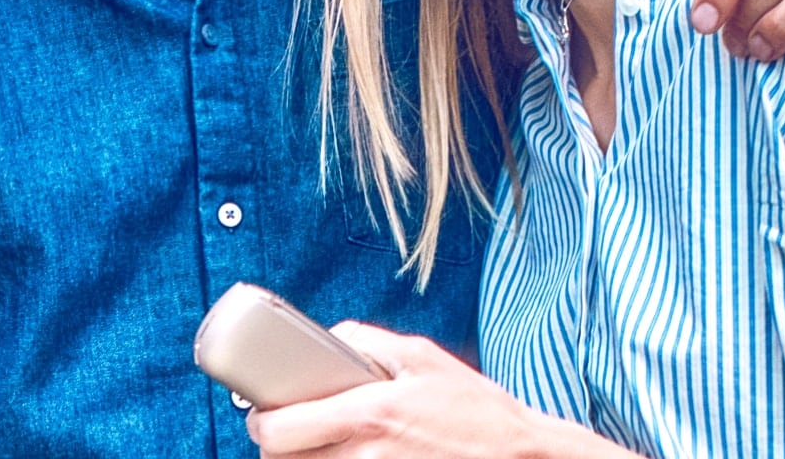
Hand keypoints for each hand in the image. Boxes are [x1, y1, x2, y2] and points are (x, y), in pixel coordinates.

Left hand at [248, 324, 632, 458]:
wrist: (520, 457)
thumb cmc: (474, 410)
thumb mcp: (420, 357)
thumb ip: (362, 339)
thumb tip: (321, 337)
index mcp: (367, 415)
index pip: (278, 432)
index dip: (264, 422)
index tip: (268, 413)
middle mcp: (364, 456)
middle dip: (281, 444)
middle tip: (296, 428)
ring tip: (328, 441)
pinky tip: (352, 455)